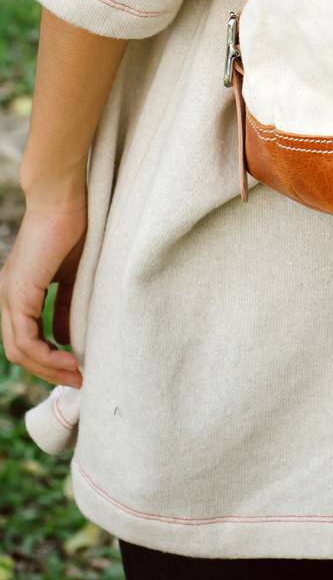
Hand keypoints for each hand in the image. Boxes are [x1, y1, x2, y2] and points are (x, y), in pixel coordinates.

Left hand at [0, 193, 85, 387]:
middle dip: (50, 371)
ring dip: (49, 369)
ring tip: (77, 376)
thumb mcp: (74, 274)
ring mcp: (9, 296)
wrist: (63, 198)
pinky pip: (25, 339)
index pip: (27, 337)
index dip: (50, 358)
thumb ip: (69, 303)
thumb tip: (69, 336)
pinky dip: (46, 356)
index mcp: (21, 291)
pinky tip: (70, 360)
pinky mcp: (18, 293)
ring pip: (19, 351)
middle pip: (20, 351)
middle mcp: (8, 297)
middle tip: (78, 381)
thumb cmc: (75, 226)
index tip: (77, 368)